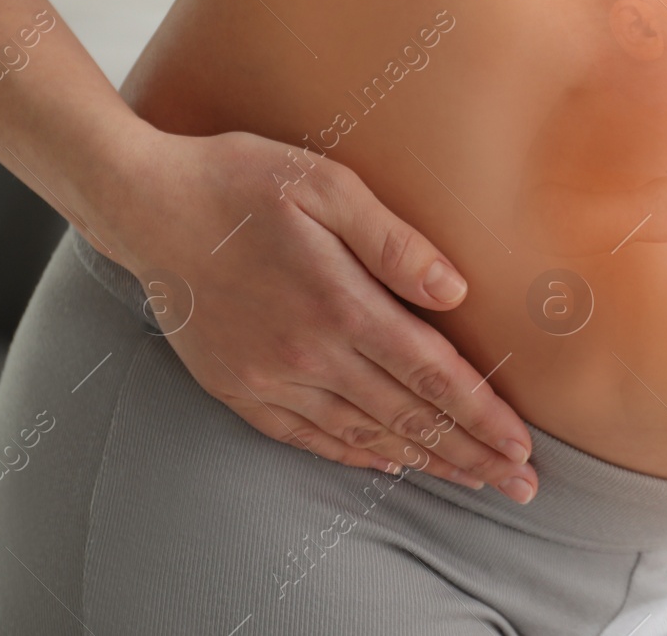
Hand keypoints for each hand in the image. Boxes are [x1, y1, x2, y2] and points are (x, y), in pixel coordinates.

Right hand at [99, 129, 537, 502]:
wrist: (145, 205)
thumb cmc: (243, 182)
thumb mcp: (327, 186)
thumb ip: (395, 242)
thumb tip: (456, 290)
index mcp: (340, 303)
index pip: (431, 375)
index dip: (481, 415)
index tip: (521, 446)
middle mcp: (308, 353)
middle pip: (408, 416)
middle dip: (470, 454)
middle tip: (519, 485)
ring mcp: (268, 377)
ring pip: (363, 434)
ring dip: (423, 461)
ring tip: (470, 480)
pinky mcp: (236, 387)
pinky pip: (306, 436)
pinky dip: (353, 453)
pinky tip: (387, 462)